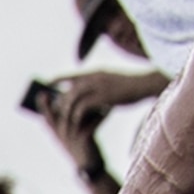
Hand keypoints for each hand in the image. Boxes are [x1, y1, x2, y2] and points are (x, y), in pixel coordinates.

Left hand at [40, 67, 168, 124]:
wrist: (145, 85)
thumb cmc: (131, 87)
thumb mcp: (112, 82)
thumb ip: (99, 85)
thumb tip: (88, 93)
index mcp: (97, 73)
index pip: (73, 75)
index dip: (59, 79)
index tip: (49, 83)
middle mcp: (95, 77)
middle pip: (70, 89)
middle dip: (61, 101)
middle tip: (55, 111)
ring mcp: (98, 86)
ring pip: (74, 98)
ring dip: (67, 110)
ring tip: (65, 120)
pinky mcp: (103, 96)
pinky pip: (83, 106)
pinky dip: (77, 114)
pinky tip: (76, 121)